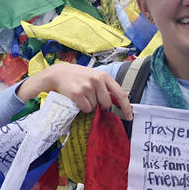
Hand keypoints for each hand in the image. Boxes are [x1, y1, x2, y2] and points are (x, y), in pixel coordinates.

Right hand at [16, 62, 132, 118]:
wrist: (59, 73)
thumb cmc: (79, 77)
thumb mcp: (95, 76)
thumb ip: (106, 87)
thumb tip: (118, 104)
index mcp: (104, 76)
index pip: (120, 93)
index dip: (126, 107)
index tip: (129, 116)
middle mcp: (97, 80)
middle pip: (107, 104)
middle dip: (100, 105)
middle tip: (91, 98)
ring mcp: (87, 87)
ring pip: (95, 107)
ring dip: (89, 105)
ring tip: (82, 95)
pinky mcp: (77, 94)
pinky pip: (86, 109)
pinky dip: (82, 108)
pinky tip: (77, 99)